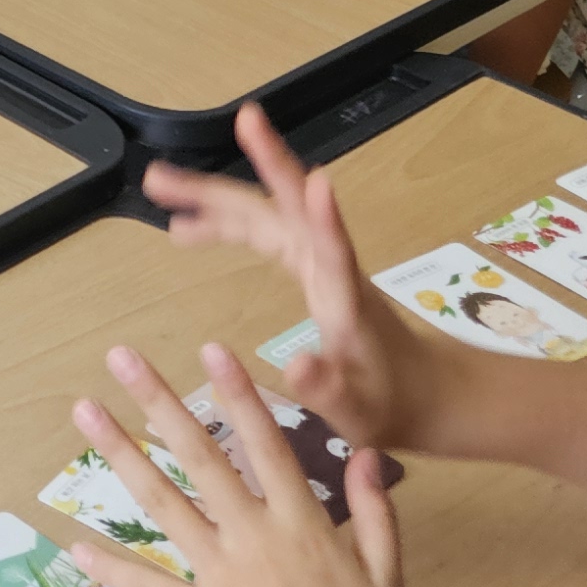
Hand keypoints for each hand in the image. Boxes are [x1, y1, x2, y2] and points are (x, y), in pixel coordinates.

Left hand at [65, 343, 407, 586]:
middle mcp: (254, 540)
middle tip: (122, 357)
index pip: (267, 444)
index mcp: (303, 526)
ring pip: (164, 505)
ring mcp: (221, 577)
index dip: (240, 393)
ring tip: (86, 413)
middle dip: (159, 402)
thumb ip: (377, 515)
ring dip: (122, 455)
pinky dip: (112, 569)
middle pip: (202, 458)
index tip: (212, 347)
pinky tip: (77, 545)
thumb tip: (366, 453)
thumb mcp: (389, 583)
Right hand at [137, 103, 450, 455]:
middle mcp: (330, 265)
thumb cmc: (392, 403)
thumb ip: (328, 387)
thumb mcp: (359, 410)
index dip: (321, 213)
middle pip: (277, 211)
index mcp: (344, 297)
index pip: (331, 245)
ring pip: (264, 213)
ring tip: (158, 187)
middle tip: (159, 175)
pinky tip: (191, 230)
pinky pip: (264, 231)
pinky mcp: (312, 267)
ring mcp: (320, 261)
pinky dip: (226, 222)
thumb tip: (296, 364)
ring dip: (213, 197)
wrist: (428, 392)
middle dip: (220, 191)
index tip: (312, 178)